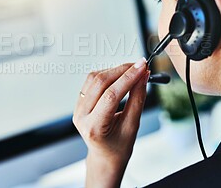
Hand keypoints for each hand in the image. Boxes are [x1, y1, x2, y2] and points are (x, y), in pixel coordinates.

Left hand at [73, 58, 149, 187]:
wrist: (105, 155)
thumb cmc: (119, 146)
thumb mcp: (133, 125)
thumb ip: (137, 99)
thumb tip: (143, 76)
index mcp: (94, 127)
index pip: (111, 95)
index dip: (128, 78)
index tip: (143, 67)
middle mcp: (81, 116)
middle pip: (100, 83)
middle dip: (122, 71)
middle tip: (141, 65)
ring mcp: (77, 108)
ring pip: (94, 78)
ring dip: (115, 70)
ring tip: (132, 70)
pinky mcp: (79, 102)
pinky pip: (91, 81)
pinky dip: (107, 75)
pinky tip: (120, 76)